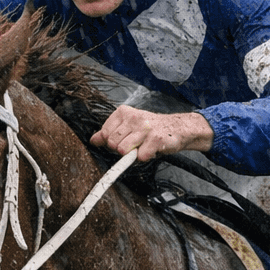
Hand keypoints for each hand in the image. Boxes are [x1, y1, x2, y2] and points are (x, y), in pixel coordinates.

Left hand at [89, 105, 212, 161]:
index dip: (112, 142)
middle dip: (121, 149)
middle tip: (134, 144)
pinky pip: (140, 156)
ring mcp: (145, 128)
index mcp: (123, 112)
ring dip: (133, 154)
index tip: (123, 140)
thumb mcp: (128, 127)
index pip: (104, 134)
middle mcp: (133, 117)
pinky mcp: (156, 139)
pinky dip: (145, 157)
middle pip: (112, 144)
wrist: (177, 128)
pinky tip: (152, 149)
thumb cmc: (150, 129)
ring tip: (143, 146)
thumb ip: (108, 133)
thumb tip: (93, 140)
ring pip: (124, 151)